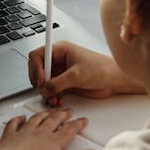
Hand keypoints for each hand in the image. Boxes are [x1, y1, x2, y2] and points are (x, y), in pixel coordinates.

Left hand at [0, 109, 90, 149]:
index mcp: (53, 140)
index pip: (69, 129)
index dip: (78, 124)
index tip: (83, 120)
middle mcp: (40, 133)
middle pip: (54, 120)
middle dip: (63, 115)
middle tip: (68, 111)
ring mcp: (24, 133)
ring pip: (37, 119)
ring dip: (45, 113)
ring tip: (50, 110)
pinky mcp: (10, 136)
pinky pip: (15, 124)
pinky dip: (18, 119)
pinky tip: (21, 117)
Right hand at [28, 40, 144, 105]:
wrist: (114, 80)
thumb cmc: (101, 68)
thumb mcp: (77, 75)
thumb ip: (58, 83)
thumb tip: (45, 89)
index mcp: (60, 50)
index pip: (37, 55)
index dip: (36, 68)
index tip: (41, 80)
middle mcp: (59, 60)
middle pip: (38, 69)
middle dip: (39, 82)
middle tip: (44, 90)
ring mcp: (61, 72)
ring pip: (44, 82)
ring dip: (46, 92)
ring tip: (53, 98)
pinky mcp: (65, 83)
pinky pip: (52, 90)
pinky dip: (52, 96)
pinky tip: (57, 99)